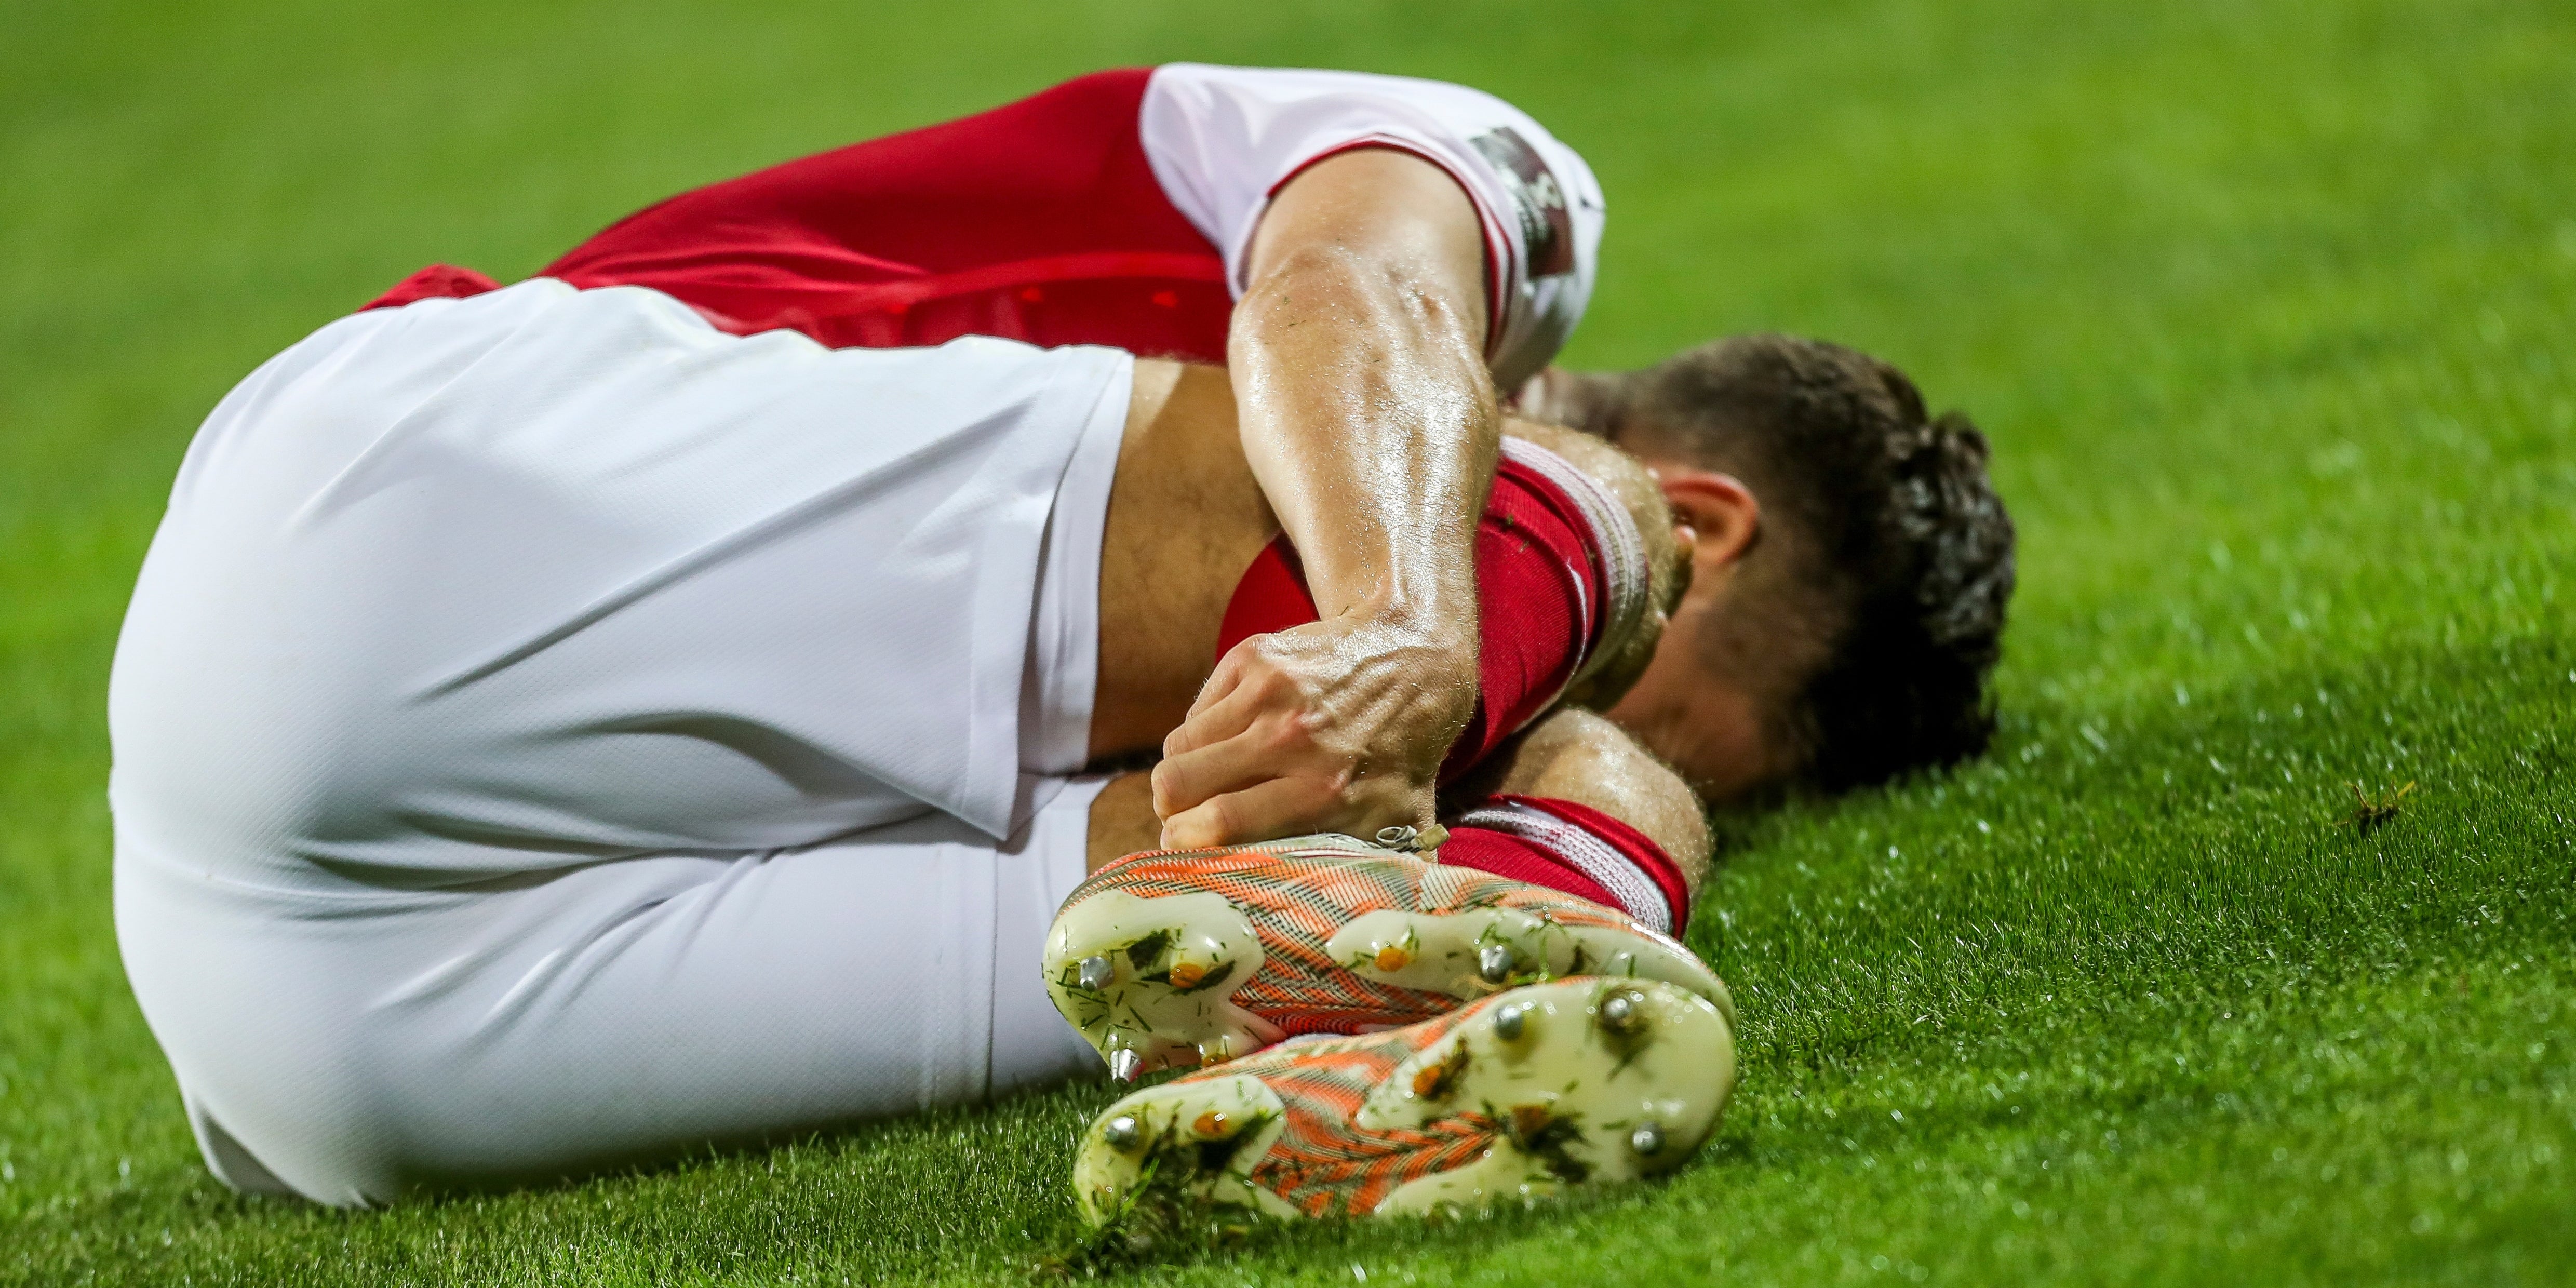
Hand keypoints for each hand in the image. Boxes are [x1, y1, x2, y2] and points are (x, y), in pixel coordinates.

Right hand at [1150, 613, 1477, 848]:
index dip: (1185, 847)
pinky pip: (1195, 714)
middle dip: (1171, 813)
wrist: (1416, 659)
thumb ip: (1378, 880)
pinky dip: (1202, 734)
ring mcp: (1270, 693)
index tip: (1186, 853)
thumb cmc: (1402, 757)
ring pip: (1177, 750)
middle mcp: (1295, 740)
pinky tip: (1235, 740)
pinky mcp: (1254, 658)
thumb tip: (1355, 945)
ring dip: (1184, 773)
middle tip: (1186, 820)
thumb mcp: (1403, 825)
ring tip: (1212, 782)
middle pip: (1179, 787)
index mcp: (1325, 793)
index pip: (1219, 827)